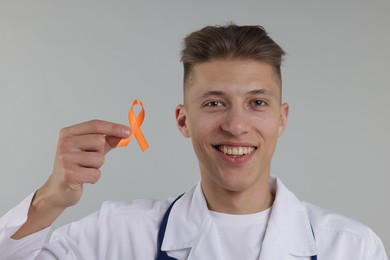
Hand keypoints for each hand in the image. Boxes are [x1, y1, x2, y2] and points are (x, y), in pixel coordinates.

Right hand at [12, 120, 129, 238]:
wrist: (58, 189)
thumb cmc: (76, 166)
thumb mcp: (90, 149)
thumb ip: (106, 140)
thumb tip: (124, 134)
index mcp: (68, 133)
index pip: (95, 125)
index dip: (113, 127)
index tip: (128, 131)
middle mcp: (64, 143)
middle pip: (99, 141)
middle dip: (100, 153)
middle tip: (87, 161)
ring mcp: (65, 159)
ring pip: (99, 159)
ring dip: (96, 167)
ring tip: (84, 170)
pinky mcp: (69, 174)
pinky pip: (96, 174)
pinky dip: (93, 178)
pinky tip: (82, 179)